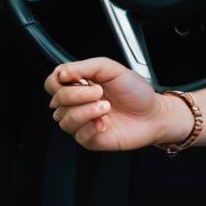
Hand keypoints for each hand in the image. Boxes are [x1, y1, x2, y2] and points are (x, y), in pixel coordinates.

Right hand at [44, 57, 170, 151]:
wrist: (153, 114)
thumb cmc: (136, 92)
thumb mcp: (113, 69)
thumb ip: (86, 66)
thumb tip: (61, 72)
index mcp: (81, 84)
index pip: (53, 82)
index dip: (59, 81)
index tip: (78, 79)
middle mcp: (77, 103)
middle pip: (56, 100)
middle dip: (79, 94)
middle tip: (100, 92)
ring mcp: (81, 122)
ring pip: (64, 119)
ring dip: (87, 111)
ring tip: (106, 107)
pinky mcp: (87, 138)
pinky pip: (78, 134)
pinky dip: (93, 126)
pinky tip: (106, 123)